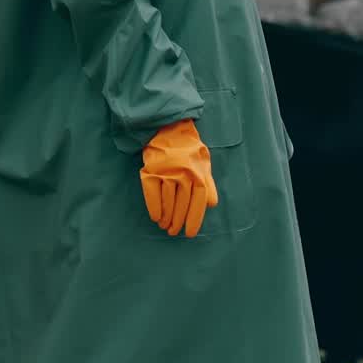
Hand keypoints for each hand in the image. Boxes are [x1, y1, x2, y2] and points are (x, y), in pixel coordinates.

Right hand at [140, 118, 219, 236]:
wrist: (168, 129)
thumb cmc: (189, 150)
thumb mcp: (203, 164)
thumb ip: (208, 184)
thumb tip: (212, 205)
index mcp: (198, 173)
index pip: (198, 202)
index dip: (194, 220)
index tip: (189, 233)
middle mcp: (183, 174)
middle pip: (181, 204)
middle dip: (178, 221)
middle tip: (174, 232)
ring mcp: (166, 173)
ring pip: (167, 201)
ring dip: (166, 217)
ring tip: (165, 226)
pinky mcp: (150, 171)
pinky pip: (152, 194)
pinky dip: (154, 208)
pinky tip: (156, 217)